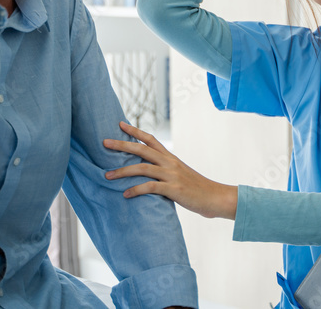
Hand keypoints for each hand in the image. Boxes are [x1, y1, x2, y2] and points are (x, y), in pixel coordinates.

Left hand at [104, 122, 237, 219]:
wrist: (216, 198)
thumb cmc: (198, 189)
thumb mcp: (180, 175)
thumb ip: (165, 172)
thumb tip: (149, 175)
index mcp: (171, 158)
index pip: (150, 139)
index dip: (135, 131)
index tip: (120, 124)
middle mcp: (170, 163)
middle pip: (142, 149)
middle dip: (122, 145)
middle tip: (104, 142)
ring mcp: (172, 175)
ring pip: (143, 167)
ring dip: (123, 171)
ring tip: (107, 176)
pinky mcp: (173, 189)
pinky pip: (150, 187)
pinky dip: (136, 190)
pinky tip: (125, 194)